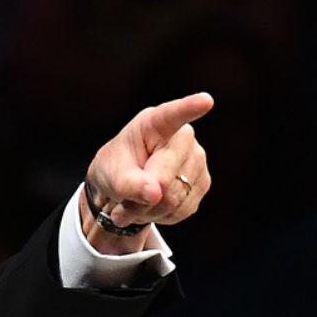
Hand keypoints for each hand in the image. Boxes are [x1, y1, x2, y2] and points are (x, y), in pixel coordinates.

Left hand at [81, 93, 213, 251]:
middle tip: (123, 202)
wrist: (124, 186)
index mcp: (156, 123)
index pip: (174, 115)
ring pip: (174, 200)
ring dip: (149, 211)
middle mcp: (184, 138)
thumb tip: (155, 192)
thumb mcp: (111, 175)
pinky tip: (152, 206)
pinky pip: (182, 209)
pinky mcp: (202, 183)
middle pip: (167, 180)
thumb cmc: (116, 169)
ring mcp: (198, 161)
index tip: (205, 101)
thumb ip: (129, 184)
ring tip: (136, 202)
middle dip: (142, 200)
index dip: (190, 108)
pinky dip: (161, 215)